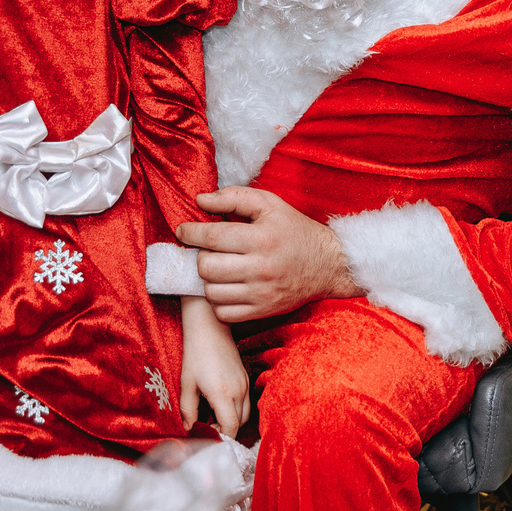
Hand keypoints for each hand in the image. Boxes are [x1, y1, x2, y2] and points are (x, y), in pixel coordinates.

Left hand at [178, 186, 358, 321]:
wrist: (329, 265)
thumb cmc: (294, 230)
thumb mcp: (269, 204)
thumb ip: (234, 197)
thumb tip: (200, 200)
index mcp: (261, 238)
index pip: (212, 237)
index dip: (190, 233)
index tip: (183, 231)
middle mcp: (261, 268)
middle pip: (207, 267)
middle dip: (200, 256)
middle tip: (208, 250)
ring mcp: (261, 293)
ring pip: (211, 292)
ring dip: (209, 279)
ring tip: (219, 268)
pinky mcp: (263, 310)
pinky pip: (224, 312)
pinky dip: (219, 301)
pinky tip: (227, 287)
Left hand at [178, 297, 251, 432]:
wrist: (210, 328)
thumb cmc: (195, 354)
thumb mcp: (187, 384)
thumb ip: (188, 410)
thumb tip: (189, 429)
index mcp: (223, 393)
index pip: (231, 427)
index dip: (221, 437)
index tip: (208, 435)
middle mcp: (239, 390)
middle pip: (240, 424)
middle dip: (226, 430)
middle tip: (208, 427)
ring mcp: (245, 383)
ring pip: (245, 414)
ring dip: (232, 420)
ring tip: (212, 415)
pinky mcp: (246, 377)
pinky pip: (245, 402)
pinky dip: (235, 408)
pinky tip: (219, 403)